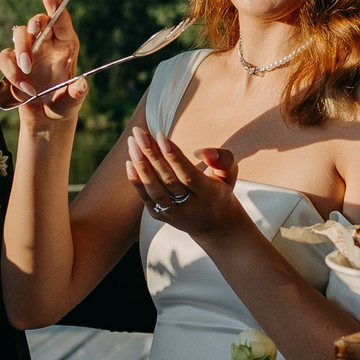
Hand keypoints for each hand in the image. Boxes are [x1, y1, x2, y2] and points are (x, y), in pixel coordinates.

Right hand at [0, 0, 86, 129]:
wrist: (45, 118)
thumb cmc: (63, 104)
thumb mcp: (73, 102)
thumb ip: (77, 94)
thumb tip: (81, 84)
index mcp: (66, 44)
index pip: (61, 21)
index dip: (56, 7)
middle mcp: (47, 43)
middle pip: (36, 23)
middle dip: (32, 28)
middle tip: (34, 37)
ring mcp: (28, 50)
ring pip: (19, 36)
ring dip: (21, 54)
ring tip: (29, 80)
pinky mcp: (13, 61)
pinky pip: (6, 58)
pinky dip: (12, 74)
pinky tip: (25, 91)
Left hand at [124, 129, 239, 238]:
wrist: (214, 225)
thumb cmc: (220, 191)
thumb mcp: (230, 174)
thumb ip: (223, 159)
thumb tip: (202, 151)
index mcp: (209, 195)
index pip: (188, 175)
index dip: (173, 156)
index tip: (160, 135)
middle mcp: (190, 207)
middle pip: (168, 180)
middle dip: (152, 155)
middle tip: (139, 133)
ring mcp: (174, 214)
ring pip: (154, 191)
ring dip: (141, 167)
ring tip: (132, 144)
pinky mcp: (160, 216)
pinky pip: (146, 199)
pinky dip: (136, 182)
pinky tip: (129, 162)